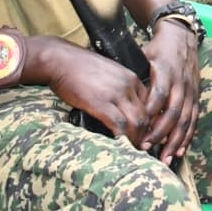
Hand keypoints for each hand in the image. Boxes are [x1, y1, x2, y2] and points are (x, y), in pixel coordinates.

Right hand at [28, 40, 149, 142]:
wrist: (61, 60)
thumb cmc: (80, 67)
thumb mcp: (108, 73)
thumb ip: (119, 88)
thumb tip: (121, 108)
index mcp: (131, 78)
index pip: (150, 104)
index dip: (149, 122)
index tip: (144, 134)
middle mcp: (128, 86)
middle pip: (146, 115)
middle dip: (146, 135)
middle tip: (141, 147)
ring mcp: (115, 94)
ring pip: (137, 122)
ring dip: (136, 140)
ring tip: (132, 150)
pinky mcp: (100, 103)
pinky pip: (119, 124)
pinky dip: (122, 138)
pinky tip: (120, 145)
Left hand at [138, 20, 202, 161]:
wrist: (182, 37)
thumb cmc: (157, 49)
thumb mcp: (143, 56)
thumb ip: (133, 76)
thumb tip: (114, 95)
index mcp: (166, 72)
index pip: (158, 95)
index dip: (149, 113)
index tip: (137, 129)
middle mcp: (181, 82)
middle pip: (173, 112)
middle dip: (160, 133)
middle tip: (146, 148)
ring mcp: (191, 91)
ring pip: (185, 119)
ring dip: (175, 140)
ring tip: (165, 158)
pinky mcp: (196, 96)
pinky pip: (194, 120)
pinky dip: (188, 137)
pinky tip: (180, 151)